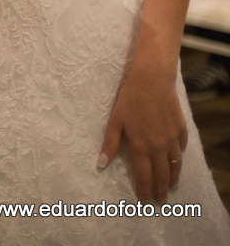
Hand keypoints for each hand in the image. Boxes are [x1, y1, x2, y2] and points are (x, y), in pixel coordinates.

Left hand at [97, 71, 186, 201]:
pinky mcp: (180, 129)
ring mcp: (172, 139)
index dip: (144, 190)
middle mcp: (158, 147)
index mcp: (141, 146)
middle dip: (160, 190)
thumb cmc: (130, 98)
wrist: (152, 80)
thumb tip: (100, 163)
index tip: (144, 201)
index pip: (143, 176)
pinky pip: (181, 148)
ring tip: (171, 186)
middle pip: (161, 175)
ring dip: (173, 178)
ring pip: (175, 165)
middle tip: (160, 200)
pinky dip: (179, 157)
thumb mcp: (116, 120)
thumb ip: (110, 143)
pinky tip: (177, 159)